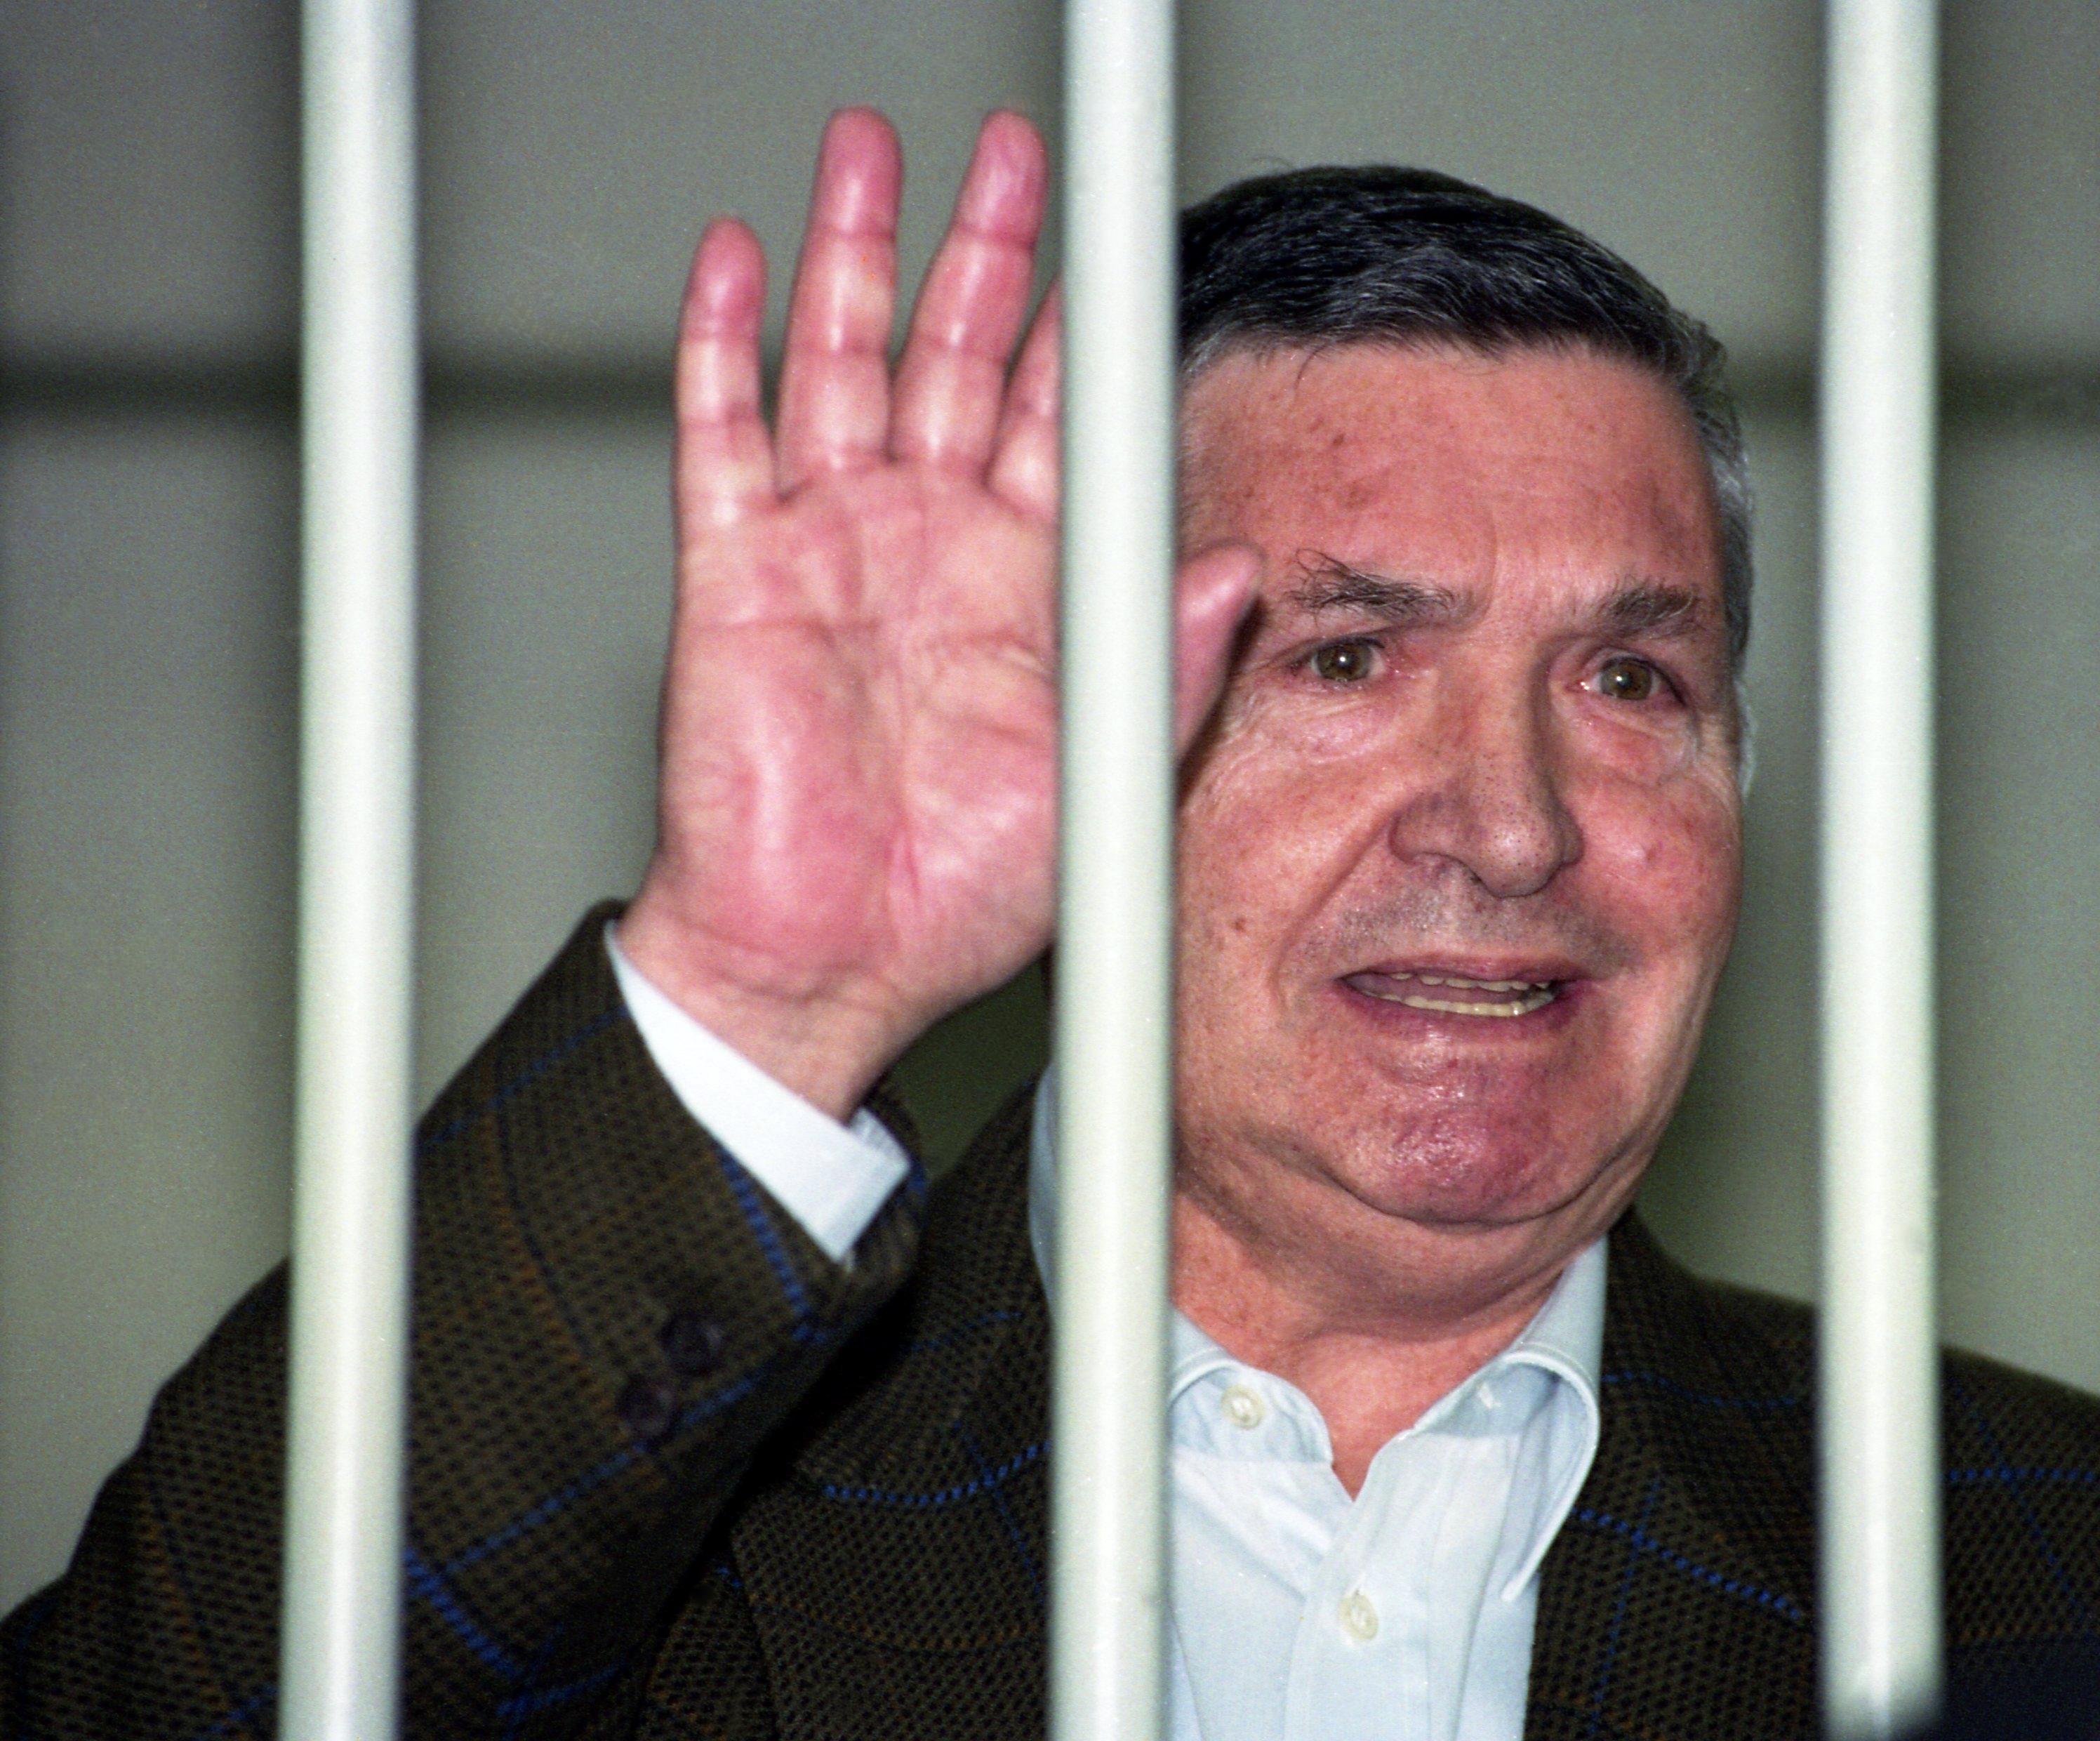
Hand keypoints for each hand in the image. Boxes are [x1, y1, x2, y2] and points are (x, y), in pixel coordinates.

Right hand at [620, 109, 1255, 1118]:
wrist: (829, 961)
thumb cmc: (959, 897)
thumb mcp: (1098, 774)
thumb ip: (1163, 663)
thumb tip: (1241, 564)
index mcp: (1017, 589)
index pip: (1051, 425)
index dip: (1075, 336)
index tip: (1104, 248)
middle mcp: (924, 550)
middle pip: (953, 361)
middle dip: (978, 253)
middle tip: (1005, 157)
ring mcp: (825, 550)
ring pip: (840, 365)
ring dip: (853, 257)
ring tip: (866, 154)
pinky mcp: (733, 575)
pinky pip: (722, 439)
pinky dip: (722, 347)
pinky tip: (734, 262)